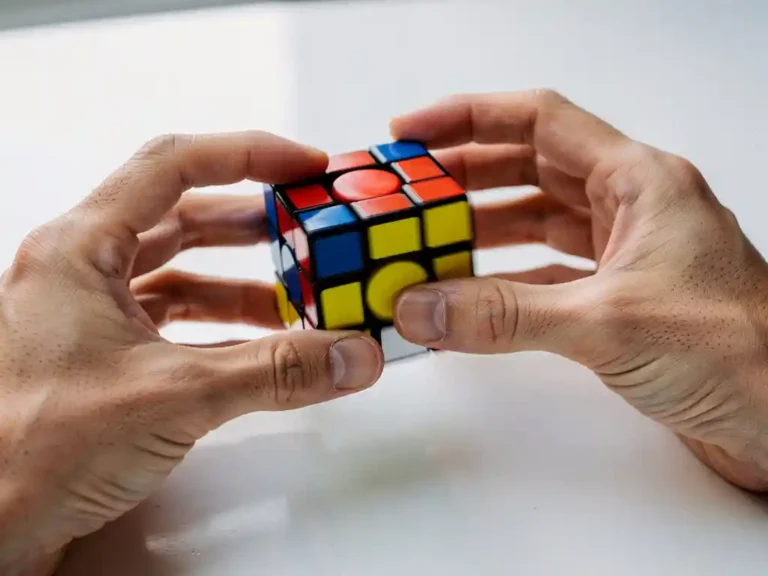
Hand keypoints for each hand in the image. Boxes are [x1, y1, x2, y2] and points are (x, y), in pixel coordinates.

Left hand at [0, 132, 382, 574]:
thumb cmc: (26, 451)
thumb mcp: (173, 395)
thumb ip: (274, 371)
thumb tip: (346, 354)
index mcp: (80, 250)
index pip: (175, 166)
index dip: (248, 156)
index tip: (301, 166)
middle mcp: (82, 273)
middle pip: (182, 217)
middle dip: (253, 221)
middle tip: (306, 222)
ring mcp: (91, 317)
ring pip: (181, 273)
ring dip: (244, 280)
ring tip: (298, 288)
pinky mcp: (106, 359)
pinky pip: (176, 322)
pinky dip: (224, 327)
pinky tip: (261, 343)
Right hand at [392, 90, 767, 491]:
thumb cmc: (738, 354)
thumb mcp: (607, 324)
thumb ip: (505, 314)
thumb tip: (425, 304)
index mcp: (640, 181)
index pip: (540, 122)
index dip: (469, 119)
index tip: (414, 132)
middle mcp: (632, 207)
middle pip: (530, 168)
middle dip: (465, 175)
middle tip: (412, 189)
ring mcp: (625, 253)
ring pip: (536, 222)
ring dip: (481, 229)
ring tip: (429, 239)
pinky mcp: (618, 298)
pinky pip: (545, 272)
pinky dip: (503, 279)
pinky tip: (470, 293)